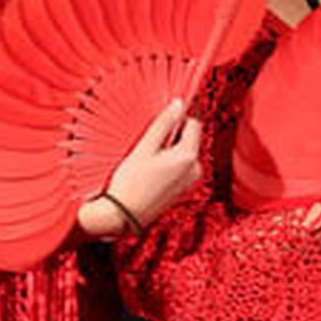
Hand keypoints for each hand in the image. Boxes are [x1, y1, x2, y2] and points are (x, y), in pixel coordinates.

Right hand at [79, 99, 201, 236]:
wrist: (124, 216)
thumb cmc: (131, 182)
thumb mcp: (145, 148)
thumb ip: (164, 124)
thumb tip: (179, 103)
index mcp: (189, 156)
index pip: (194, 123)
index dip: (178, 118)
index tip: (160, 121)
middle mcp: (196, 169)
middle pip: (191, 138)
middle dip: (173, 135)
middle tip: (149, 143)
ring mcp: (191, 180)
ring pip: (185, 152)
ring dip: (170, 148)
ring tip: (148, 159)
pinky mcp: (184, 188)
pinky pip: (181, 166)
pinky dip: (169, 162)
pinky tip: (151, 170)